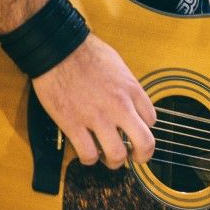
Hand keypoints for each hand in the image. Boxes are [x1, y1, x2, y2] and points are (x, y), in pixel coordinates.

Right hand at [0, 0, 154, 167]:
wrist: (57, 47)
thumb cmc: (86, 52)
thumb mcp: (118, 66)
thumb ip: (128, 87)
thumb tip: (132, 103)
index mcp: (131, 90)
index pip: (152, 120)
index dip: (144, 128)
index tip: (135, 130)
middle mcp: (119, 106)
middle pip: (145, 143)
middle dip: (143, 156)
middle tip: (135, 158)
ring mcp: (96, 117)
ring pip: (116, 155)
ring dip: (114, 162)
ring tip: (108, 158)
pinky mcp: (72, 124)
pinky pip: (88, 154)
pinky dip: (89, 160)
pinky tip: (88, 155)